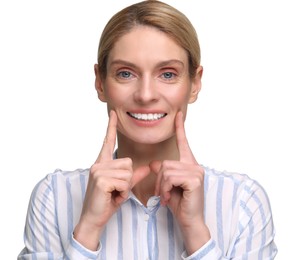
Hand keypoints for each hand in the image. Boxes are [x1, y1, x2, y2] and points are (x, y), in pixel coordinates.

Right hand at [74, 110, 149, 249]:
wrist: (93, 218)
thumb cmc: (107, 201)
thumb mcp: (123, 187)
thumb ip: (134, 175)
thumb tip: (147, 167)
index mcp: (102, 163)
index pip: (108, 141)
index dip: (111, 127)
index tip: (113, 113)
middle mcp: (99, 164)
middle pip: (128, 162)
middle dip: (128, 179)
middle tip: (116, 190)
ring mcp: (98, 170)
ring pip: (128, 173)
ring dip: (125, 187)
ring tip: (114, 194)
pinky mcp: (101, 179)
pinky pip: (125, 182)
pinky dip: (123, 193)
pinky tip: (112, 197)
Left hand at [150, 111, 209, 252]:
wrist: (189, 220)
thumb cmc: (180, 203)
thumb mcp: (167, 186)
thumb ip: (162, 173)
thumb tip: (153, 164)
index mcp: (189, 164)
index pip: (183, 143)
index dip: (179, 128)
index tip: (178, 114)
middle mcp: (194, 165)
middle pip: (165, 163)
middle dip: (159, 181)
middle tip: (163, 194)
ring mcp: (196, 171)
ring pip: (166, 170)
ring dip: (162, 187)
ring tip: (166, 197)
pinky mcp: (195, 179)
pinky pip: (170, 177)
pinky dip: (166, 189)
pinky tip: (170, 198)